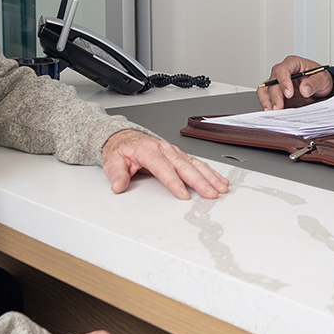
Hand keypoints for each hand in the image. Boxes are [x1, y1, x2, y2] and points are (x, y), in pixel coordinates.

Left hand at [102, 130, 228, 200]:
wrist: (124, 138)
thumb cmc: (121, 150)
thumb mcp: (112, 161)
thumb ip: (116, 174)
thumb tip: (119, 186)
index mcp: (148, 150)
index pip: (163, 168)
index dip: (174, 182)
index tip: (183, 194)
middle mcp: (164, 149)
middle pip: (184, 166)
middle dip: (199, 181)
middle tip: (210, 193)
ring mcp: (173, 151)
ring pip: (194, 164)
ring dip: (209, 176)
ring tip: (220, 188)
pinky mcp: (179, 155)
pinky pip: (196, 163)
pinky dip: (209, 172)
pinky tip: (219, 180)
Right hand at [257, 55, 333, 109]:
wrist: (319, 88)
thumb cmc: (319, 78)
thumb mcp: (322, 79)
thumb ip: (314, 83)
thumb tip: (304, 89)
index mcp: (292, 64)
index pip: (283, 70)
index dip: (284, 82)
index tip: (289, 94)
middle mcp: (282, 73)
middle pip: (272, 82)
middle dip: (274, 96)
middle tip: (279, 108)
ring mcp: (277, 84)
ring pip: (264, 90)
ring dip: (266, 101)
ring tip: (271, 112)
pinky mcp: (276, 95)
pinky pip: (267, 100)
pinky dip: (268, 106)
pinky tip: (272, 114)